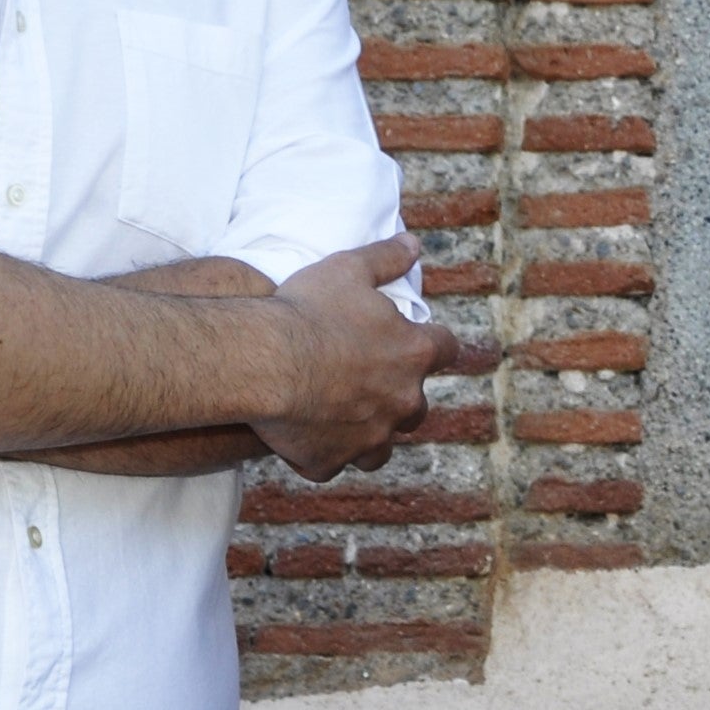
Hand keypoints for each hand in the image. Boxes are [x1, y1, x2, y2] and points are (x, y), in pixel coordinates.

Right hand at [252, 234, 460, 479]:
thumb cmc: (307, 310)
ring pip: (380, 447)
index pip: (446, 349)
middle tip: (370, 382)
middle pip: (417, 407)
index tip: (423, 342)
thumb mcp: (347, 269)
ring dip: (369, 435)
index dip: (435, 344)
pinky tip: (303, 440)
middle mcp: (401, 402)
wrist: (263, 360)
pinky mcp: (331, 461)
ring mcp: (368, 437)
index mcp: (413, 354)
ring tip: (344, 421)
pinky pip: (332, 464)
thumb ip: (385, 258)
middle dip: (400, 396)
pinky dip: (322, 454)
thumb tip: (413, 245)